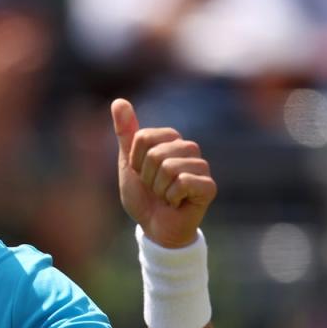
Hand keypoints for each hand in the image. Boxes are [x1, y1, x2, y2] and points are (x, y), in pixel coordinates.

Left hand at [111, 99, 215, 247]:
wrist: (155, 227)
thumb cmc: (143, 195)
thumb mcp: (128, 163)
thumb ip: (125, 133)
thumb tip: (118, 100)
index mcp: (171, 139)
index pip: (143, 137)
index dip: (135, 161)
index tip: (141, 173)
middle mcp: (189, 148)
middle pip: (155, 153)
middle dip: (146, 177)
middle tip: (154, 188)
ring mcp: (201, 166)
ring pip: (168, 168)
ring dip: (158, 189)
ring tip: (165, 196)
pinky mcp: (208, 186)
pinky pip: (183, 182)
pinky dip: (171, 197)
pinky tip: (177, 202)